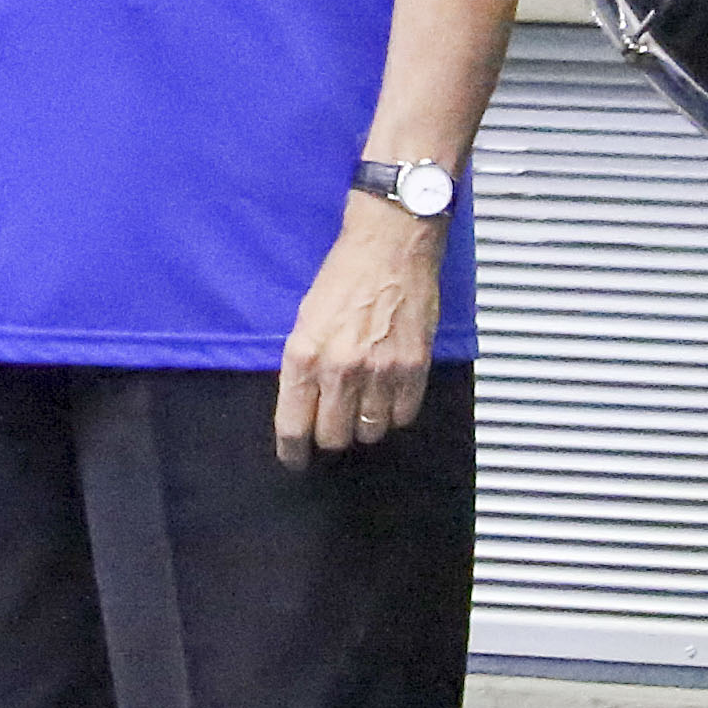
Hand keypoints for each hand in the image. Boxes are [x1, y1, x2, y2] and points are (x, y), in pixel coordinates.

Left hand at [279, 195, 441, 456]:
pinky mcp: (414, 367)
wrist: (390, 247)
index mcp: (304, 356)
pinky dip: (396, 412)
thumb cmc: (344, 276)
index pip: (294, 427)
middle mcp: (340, 369)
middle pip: (334, 437)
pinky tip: (390, 393)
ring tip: (364, 401)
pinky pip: (404, 415)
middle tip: (335, 423)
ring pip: (371, 431)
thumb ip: (303, 366)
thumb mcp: (305, 320)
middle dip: (331, 436)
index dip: (293, 452)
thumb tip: (305, 406)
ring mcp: (380, 371)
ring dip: (365, 424)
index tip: (296, 460)